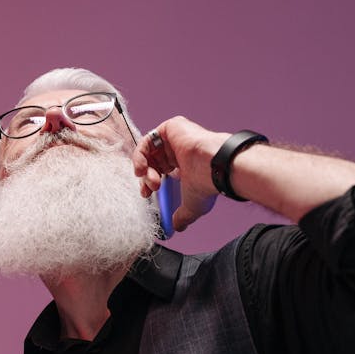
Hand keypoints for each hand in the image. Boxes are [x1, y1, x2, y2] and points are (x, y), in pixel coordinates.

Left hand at [132, 115, 226, 232]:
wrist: (214, 167)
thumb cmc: (207, 182)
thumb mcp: (191, 203)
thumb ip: (183, 214)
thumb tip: (178, 227)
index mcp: (183, 163)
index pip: (159, 170)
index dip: (150, 182)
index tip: (147, 194)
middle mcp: (179, 149)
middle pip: (152, 161)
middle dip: (147, 177)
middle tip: (151, 188)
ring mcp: (175, 136)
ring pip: (148, 152)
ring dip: (144, 169)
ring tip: (150, 180)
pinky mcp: (171, 126)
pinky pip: (147, 140)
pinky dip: (140, 156)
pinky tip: (142, 168)